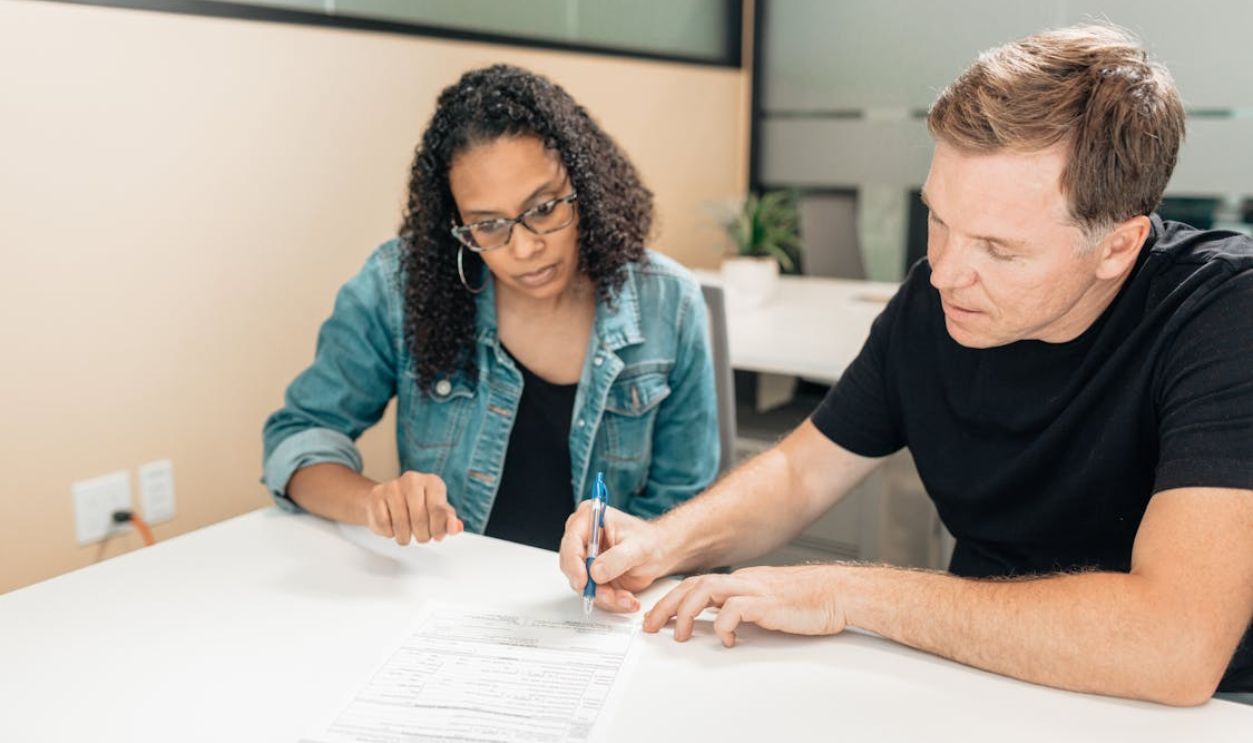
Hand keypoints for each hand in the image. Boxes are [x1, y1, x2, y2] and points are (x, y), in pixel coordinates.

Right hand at [364, 471, 463, 545]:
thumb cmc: (419, 507)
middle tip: (421, 534)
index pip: (438, 511)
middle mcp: (413, 479)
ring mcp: (393, 486)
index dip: (438, 529)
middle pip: (419, 520)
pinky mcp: (376, 495)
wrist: (388, 500)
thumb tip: (455, 527)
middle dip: (422, 535)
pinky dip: (389, 533)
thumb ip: (449, 521)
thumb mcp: (438, 512)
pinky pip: (384, 525)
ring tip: (407, 532)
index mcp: (432, 482)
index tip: (437, 535)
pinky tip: (392, 526)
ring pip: (401, 525)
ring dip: (405, 537)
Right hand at [558, 500, 673, 612]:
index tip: (583, 581)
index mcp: (589, 519)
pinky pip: (594, 594)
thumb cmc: (650, 541)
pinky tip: (627, 600)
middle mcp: (583, 539)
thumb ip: (617, 558)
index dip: (574, 563)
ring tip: (626, 598)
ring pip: (582, 585)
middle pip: (571, 566)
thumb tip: (595, 572)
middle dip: (591, 585)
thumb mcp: (638, 547)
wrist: (661, 553)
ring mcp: (586, 559)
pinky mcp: (592, 577)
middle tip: (609, 595)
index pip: (571, 541)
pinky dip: (610, 601)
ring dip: (604, 596)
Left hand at [642, 565, 847, 646]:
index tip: (655, 617)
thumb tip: (718, 624)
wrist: (838, 593)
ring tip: (679, 635)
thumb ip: (742, 609)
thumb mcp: (766, 603)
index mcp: (741, 580)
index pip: (696, 584)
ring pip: (706, 590)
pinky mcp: (768, 603)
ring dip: (686, 613)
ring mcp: (755, 589)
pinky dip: (723, 625)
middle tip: (651, 626)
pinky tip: (726, 639)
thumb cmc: (808, 600)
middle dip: (666, 605)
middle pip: (693, 585)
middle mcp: (743, 580)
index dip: (671, 599)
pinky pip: (735, 608)